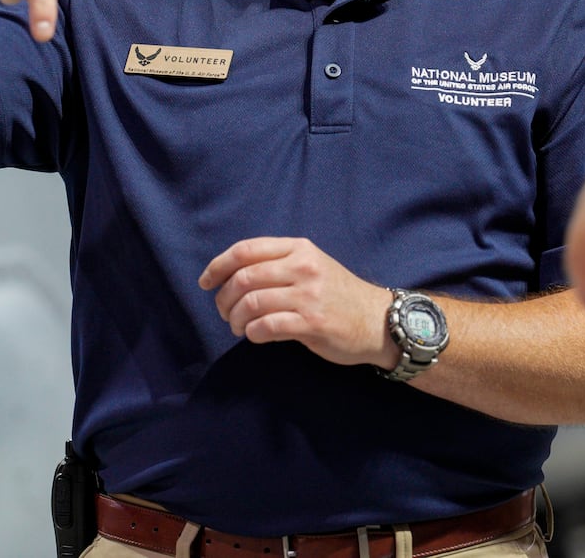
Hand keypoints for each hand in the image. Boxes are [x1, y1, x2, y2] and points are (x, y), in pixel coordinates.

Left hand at [198, 237, 396, 368]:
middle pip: (244, 278)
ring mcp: (308, 295)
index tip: (206, 282)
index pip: (246, 250)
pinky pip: (266, 326)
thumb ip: (278, 264)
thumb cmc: (338, 294)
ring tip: (237, 327)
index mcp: (299, 248)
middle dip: (224, 298)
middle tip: (224, 313)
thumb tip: (232, 276)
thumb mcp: (312, 266)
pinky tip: (255, 335)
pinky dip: (252, 333)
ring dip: (235, 319)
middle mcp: (303, 267)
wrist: (378, 320)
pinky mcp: (312, 323)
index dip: (218, 265)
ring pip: (251, 303)